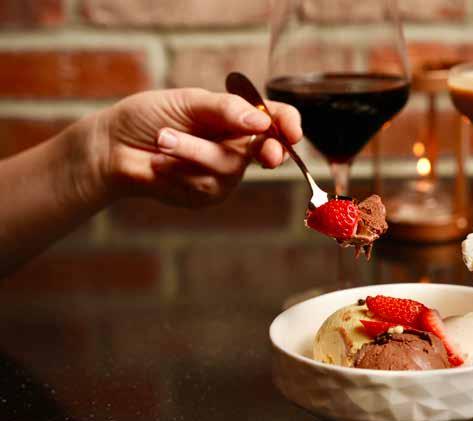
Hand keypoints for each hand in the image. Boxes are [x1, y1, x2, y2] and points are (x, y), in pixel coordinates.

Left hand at [84, 88, 300, 207]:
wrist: (110, 147)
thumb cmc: (147, 117)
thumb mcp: (189, 101)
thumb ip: (226, 109)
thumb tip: (261, 122)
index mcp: (237, 118)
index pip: (275, 120)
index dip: (289, 125)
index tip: (291, 132)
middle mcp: (236, 147)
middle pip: (264, 149)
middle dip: (266, 151)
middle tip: (267, 154)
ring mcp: (223, 174)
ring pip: (230, 168)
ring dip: (193, 152)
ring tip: (162, 141)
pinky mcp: (205, 196)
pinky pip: (206, 186)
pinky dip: (180, 171)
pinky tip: (160, 164)